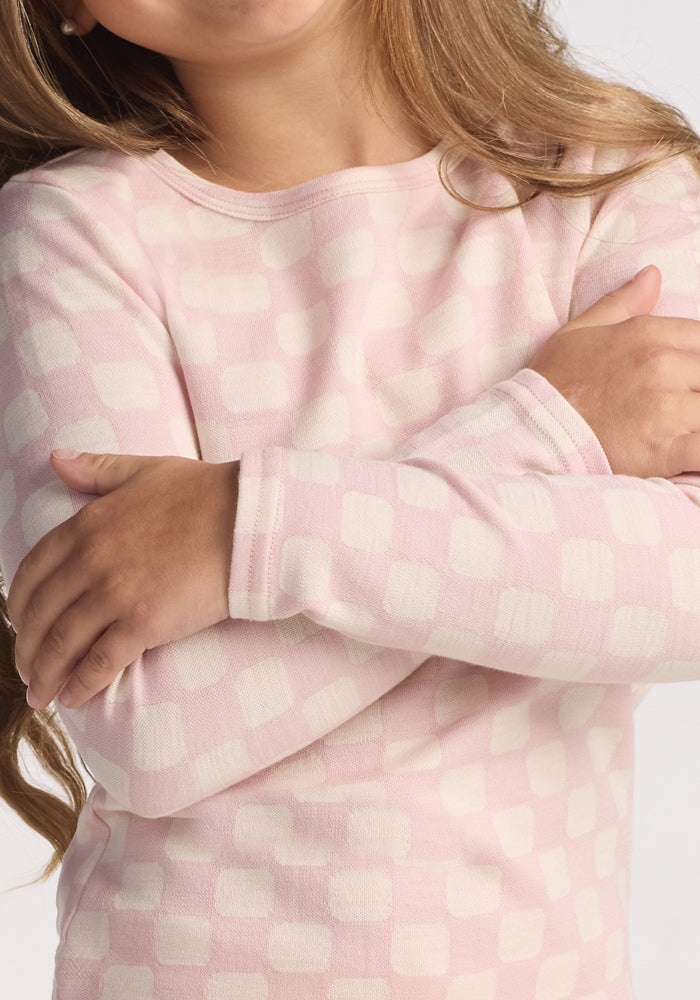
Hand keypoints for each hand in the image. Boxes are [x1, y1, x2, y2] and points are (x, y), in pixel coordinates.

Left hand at [7, 451, 238, 710]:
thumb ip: (96, 470)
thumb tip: (55, 460)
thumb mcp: (143, 470)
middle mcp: (91, 560)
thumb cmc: (204, 493)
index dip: (19, 604)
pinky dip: (82, 684)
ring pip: (62, 643)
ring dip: (46, 674)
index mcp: (87, 524)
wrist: (249, 521)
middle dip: (26, 647)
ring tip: (42, 695)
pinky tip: (74, 698)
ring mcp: (114, 594)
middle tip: (25, 667)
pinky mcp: (143, 623)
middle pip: (40, 614)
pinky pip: (100, 662)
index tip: (19, 623)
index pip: (32, 572)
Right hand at [530, 265, 699, 477]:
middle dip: (694, 389)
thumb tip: (653, 275)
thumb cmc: (551, 384)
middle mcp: (662, 366)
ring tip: (677, 426)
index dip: (692, 360)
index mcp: (646, 335)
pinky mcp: (667, 450)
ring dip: (695, 419)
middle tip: (674, 405)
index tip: (681, 378)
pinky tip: (689, 449)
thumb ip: (621, 303)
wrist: (529, 432)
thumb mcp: (579, 332)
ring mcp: (668, 409)